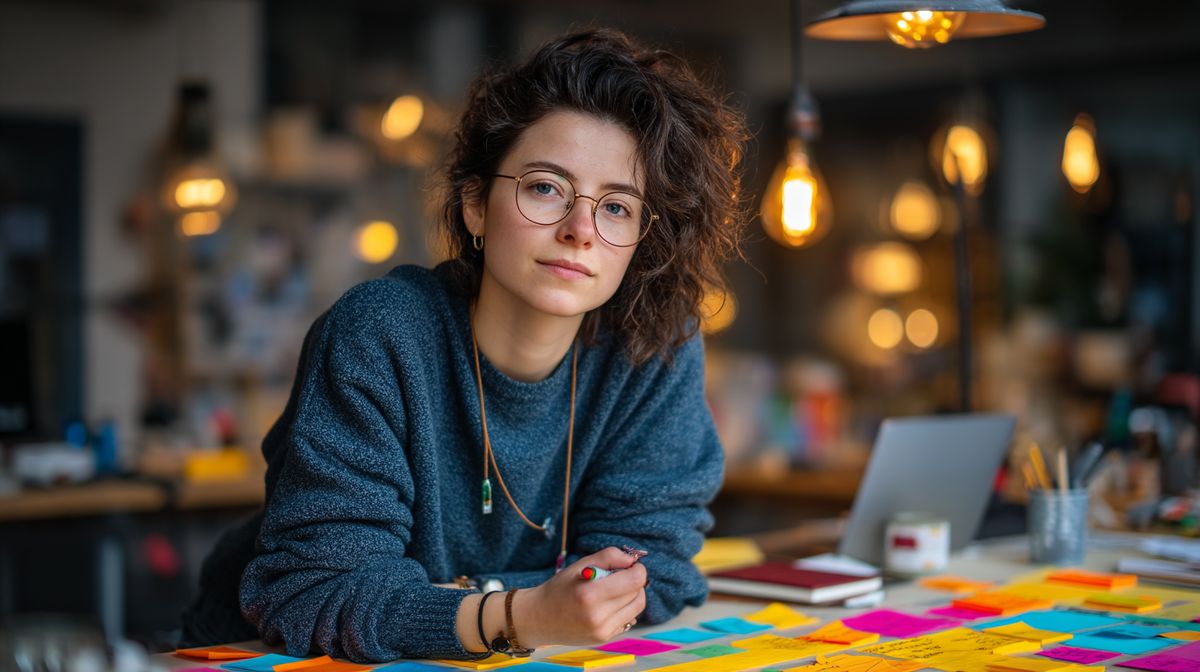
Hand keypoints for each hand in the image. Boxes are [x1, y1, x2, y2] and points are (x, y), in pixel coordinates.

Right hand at [515, 547, 646, 647]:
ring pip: (637, 608)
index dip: (637, 569)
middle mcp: (597, 616)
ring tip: (615, 589)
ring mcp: (602, 631)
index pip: (634, 581)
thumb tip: (632, 560)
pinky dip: (625, 608)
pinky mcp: (604, 639)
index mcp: (589, 594)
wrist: (540, 618)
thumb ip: (609, 557)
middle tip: (620, 575)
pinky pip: (629, 619)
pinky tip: (608, 604)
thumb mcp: (580, 565)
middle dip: (634, 581)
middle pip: (638, 594)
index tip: (631, 565)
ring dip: (633, 595)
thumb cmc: (560, 588)